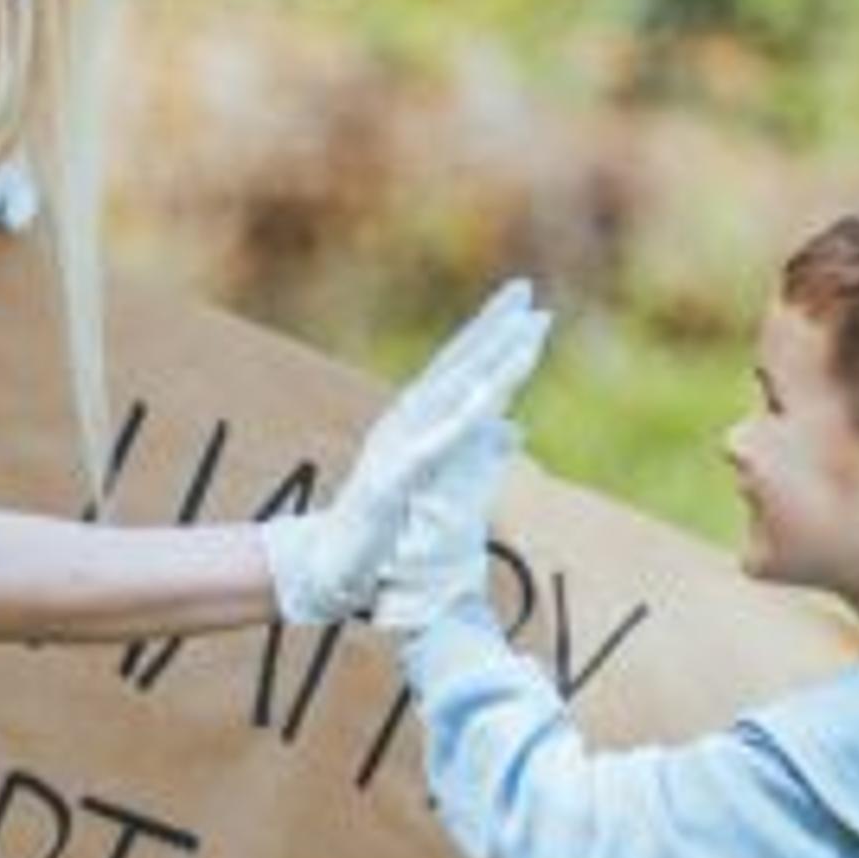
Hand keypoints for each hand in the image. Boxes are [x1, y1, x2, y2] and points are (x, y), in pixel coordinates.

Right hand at [261, 282, 550, 623]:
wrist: (330, 566)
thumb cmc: (384, 526)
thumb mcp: (439, 480)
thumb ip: (478, 450)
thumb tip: (519, 428)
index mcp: (417, 422)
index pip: (461, 370)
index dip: (494, 334)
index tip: (528, 303)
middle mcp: (404, 424)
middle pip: (456, 369)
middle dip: (493, 330)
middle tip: (526, 292)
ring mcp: (395, 449)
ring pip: (449, 399)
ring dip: (487, 367)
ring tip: (523, 339)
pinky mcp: (390, 483)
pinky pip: (430, 448)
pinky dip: (458, 423)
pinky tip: (486, 400)